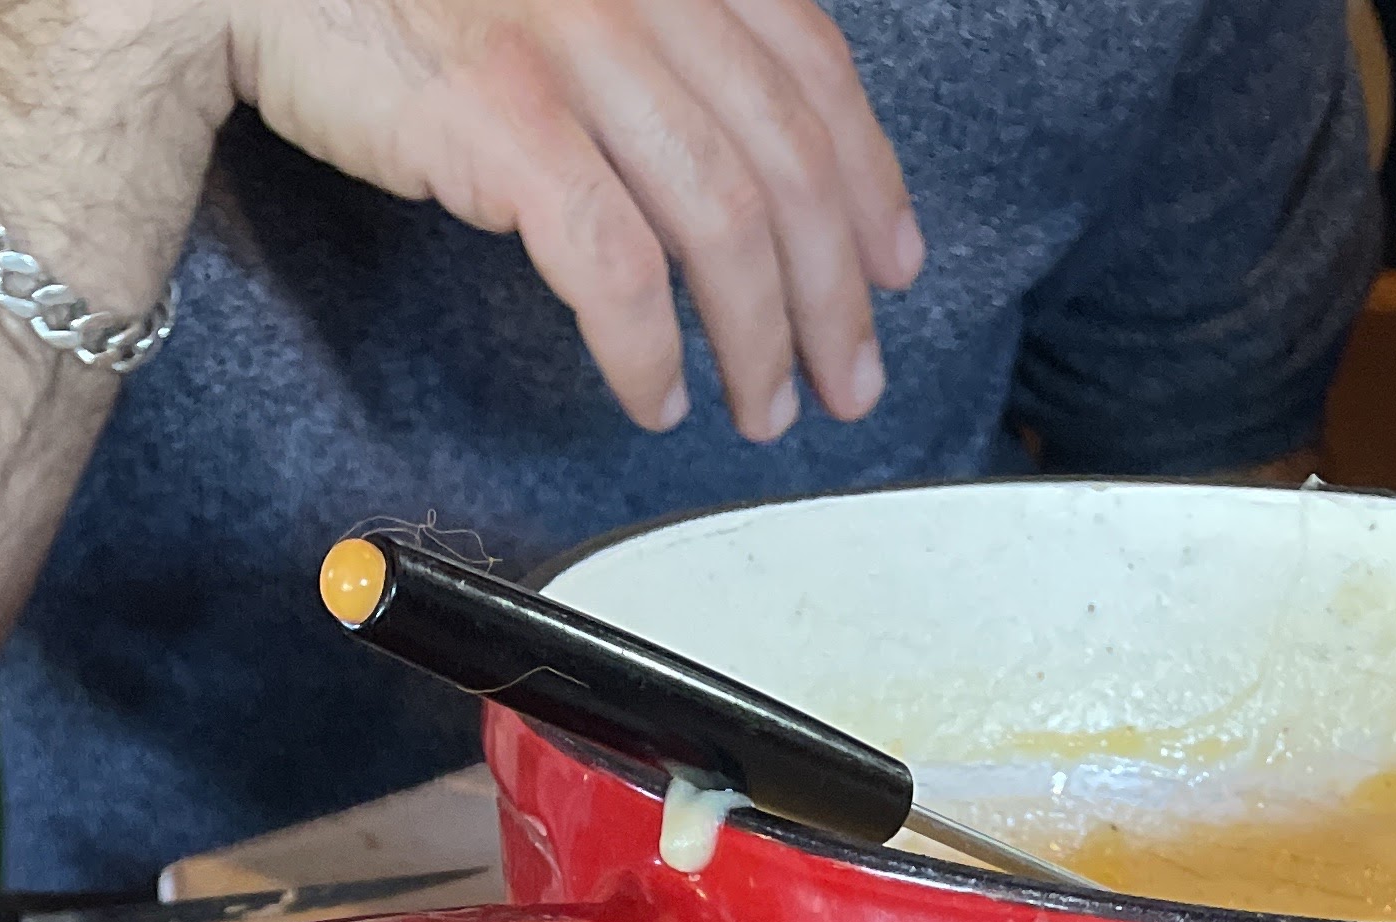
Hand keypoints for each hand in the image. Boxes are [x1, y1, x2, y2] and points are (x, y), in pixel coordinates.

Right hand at [196, 0, 922, 441]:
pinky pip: (613, 260)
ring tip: (764, 406)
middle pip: (782, 155)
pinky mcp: (502, 117)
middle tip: (847, 377)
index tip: (893, 265)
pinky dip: (650, 344)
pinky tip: (660, 392)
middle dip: (834, 289)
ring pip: (719, 215)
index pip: (810, 65)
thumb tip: (735, 151)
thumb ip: (653, 44)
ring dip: (759, 334)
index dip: (869, 179)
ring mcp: (570, 41)